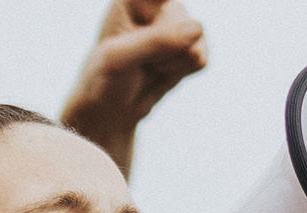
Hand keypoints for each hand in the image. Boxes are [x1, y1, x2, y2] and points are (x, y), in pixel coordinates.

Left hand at [61, 0, 206, 171]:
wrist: (111, 108)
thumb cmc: (104, 79)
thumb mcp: (119, 59)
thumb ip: (156, 41)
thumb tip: (196, 29)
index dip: (165, 13)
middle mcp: (159, 4)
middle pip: (184, 22)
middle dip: (163, 52)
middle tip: (140, 61)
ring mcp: (178, 23)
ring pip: (197, 44)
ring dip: (171, 66)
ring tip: (148, 66)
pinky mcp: (192, 45)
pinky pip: (202, 60)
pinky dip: (180, 74)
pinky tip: (160, 72)